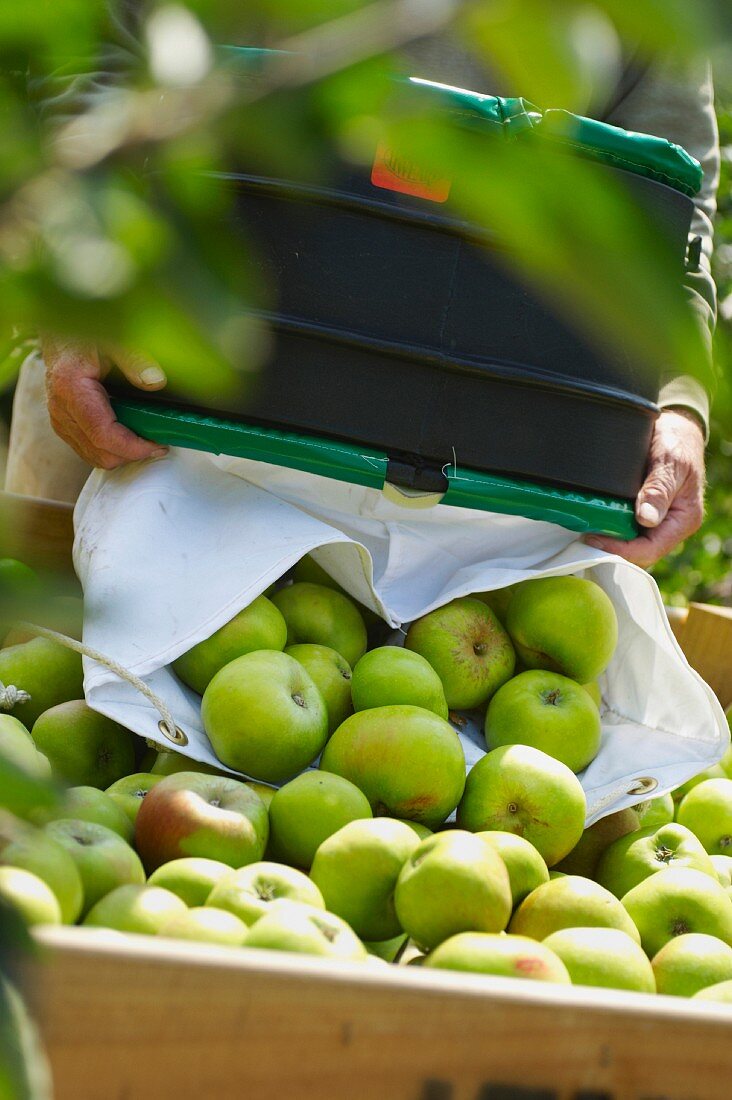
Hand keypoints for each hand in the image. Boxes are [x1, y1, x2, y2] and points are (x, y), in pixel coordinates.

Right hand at [43, 336, 168, 469]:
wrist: (61, 335)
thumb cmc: (85, 335)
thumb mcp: (113, 339)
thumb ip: (134, 359)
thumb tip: (156, 382)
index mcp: (71, 389)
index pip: (103, 435)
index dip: (133, 447)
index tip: (158, 445)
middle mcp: (62, 410)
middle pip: (100, 453)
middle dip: (131, 453)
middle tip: (157, 442)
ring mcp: (61, 420)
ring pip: (94, 456)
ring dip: (122, 454)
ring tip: (145, 439)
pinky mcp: (64, 425)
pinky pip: (89, 450)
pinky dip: (111, 450)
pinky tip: (128, 436)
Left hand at [585, 408, 705, 567]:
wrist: (676, 430)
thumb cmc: (677, 444)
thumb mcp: (670, 463)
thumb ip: (658, 490)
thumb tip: (646, 519)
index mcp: (683, 520)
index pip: (650, 549)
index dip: (621, 550)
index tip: (595, 539)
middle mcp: (671, 526)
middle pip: (639, 552)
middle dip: (613, 548)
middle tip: (584, 537)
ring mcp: (658, 522)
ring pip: (632, 543)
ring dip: (610, 540)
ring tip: (586, 530)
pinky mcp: (646, 514)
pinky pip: (628, 529)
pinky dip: (611, 528)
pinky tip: (595, 521)